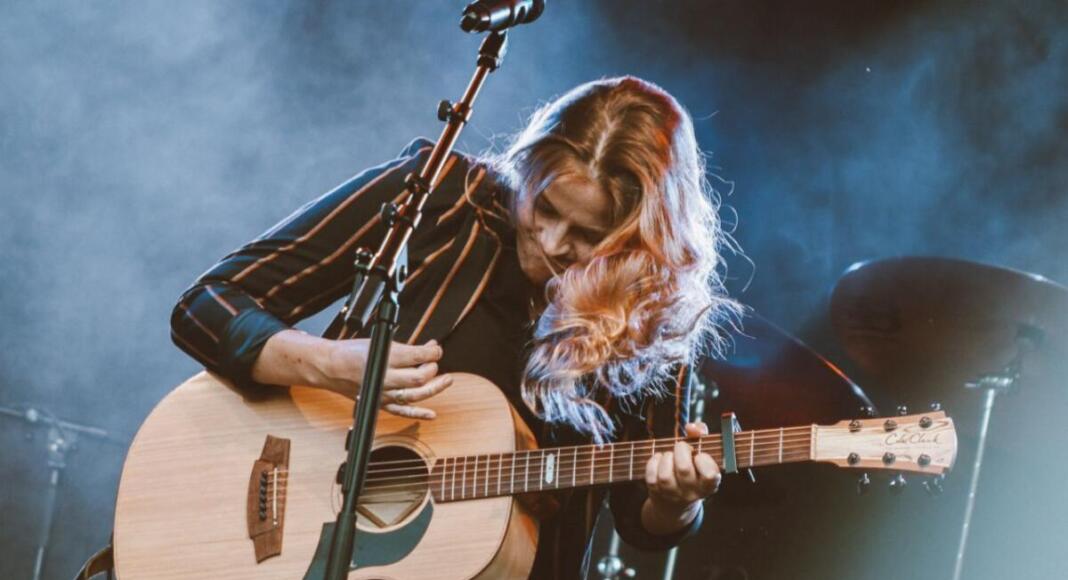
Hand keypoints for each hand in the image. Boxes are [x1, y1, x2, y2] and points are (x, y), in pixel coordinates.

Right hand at [325, 338, 451, 419]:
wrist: (330, 367)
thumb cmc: (351, 353)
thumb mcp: (380, 342)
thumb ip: (405, 347)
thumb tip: (428, 348)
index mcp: (384, 358)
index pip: (417, 356)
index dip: (432, 352)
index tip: (436, 349)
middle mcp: (384, 378)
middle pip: (418, 378)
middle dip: (432, 369)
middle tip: (434, 362)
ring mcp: (383, 393)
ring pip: (414, 396)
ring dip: (434, 389)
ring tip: (446, 380)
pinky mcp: (380, 403)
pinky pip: (402, 411)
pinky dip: (418, 413)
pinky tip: (432, 414)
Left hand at [641, 422, 720, 532]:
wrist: (675, 502)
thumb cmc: (692, 469)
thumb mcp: (702, 454)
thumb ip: (700, 435)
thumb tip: (691, 427)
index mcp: (709, 484)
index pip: (710, 475)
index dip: (704, 460)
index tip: (699, 455)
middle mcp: (692, 493)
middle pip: (684, 469)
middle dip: (681, 450)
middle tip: (681, 447)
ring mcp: (673, 495)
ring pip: (665, 475)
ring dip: (666, 458)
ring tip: (670, 456)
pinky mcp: (657, 493)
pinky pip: (651, 477)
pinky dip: (653, 463)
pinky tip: (659, 460)